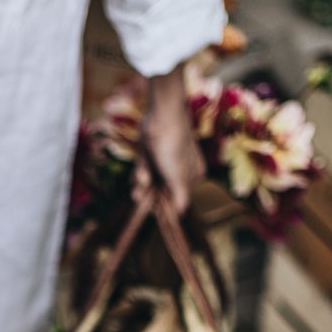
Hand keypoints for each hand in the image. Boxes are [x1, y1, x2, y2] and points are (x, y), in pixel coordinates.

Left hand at [133, 66, 204, 215]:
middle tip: (139, 194)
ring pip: (148, 185)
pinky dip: (139, 171)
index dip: (163, 205)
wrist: (161, 116)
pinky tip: (142, 165)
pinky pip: (142, 173)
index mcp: (192, 177)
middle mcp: (179, 172)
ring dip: (141, 182)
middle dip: (149, 194)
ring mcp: (164, 165)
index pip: (176, 200)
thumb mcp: (178, 176)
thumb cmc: (174, 146)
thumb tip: (179, 215)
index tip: (153, 207)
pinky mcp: (150, 158)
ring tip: (142, 176)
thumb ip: (179, 198)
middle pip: (160, 193)